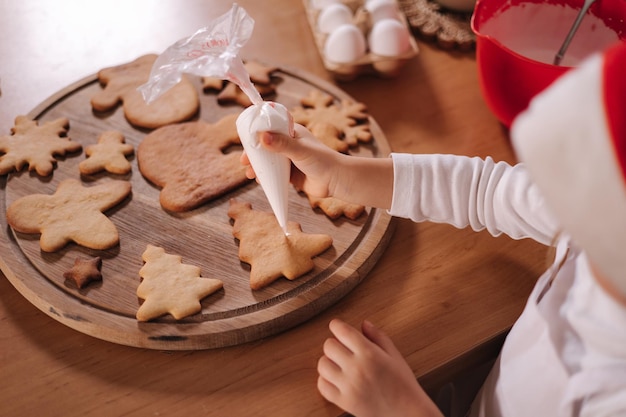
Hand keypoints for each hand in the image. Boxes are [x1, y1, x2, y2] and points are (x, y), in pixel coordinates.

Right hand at [240, 123, 342, 198]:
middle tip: (244, 161)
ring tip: (249, 173)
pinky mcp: (290, 174)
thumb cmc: (322, 160)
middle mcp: (289, 144)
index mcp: (292, 132)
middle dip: (254, 154)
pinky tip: (259, 180)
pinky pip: (274, 174)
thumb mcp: (300, 150)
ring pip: (268, 161)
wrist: (336, 181)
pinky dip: (265, 176)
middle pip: (266, 146)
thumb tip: (262, 137)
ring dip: (257, 166)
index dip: (256, 134)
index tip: (246, 141)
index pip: (270, 128)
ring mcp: (289, 160)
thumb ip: (282, 144)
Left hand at [317, 319, 442, 416]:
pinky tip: (336, 378)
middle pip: (328, 345)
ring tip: (339, 364)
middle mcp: (356, 368)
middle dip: (335, 343)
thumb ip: (377, 336)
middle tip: (343, 348)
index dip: (337, 325)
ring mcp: (348, 386)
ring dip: (328, 361)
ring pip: (322, 364)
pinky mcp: (344, 401)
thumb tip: (363, 323)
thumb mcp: (394, 355)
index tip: (337, 326)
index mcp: (369, 353)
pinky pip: (322, 385)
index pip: (342, 331)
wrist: (406, 413)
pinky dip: (326, 380)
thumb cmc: (403, 383)